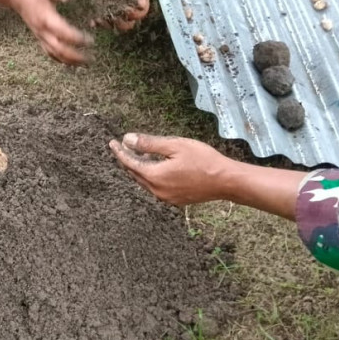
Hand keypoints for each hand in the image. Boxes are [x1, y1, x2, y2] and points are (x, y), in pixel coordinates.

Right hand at [8, 0, 91, 64]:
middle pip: (58, 49)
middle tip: (91, 58)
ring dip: (69, 61)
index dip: (76, 38)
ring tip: (84, 63)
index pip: (62, 32)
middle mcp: (42, 29)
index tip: (90, 40)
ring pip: (54, 53)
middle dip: (75, 56)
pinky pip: (49, 52)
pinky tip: (70, 62)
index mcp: (45, 16)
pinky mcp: (39, 37)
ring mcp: (40, 35)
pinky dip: (60, 59)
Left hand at [90, 0, 150, 30]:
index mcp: (138, 0)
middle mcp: (126, 6)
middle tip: (115, 17)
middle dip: (122, 23)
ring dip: (108, 24)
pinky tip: (93, 21)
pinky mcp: (100, 2)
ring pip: (112, 22)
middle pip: (126, 23)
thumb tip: (142, 4)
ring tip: (102, 21)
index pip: (140, 13)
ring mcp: (113, 5)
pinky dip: (96, 20)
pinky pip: (99, 14)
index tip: (130, 10)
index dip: (135, 14)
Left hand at [109, 133, 234, 205]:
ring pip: (145, 181)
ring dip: (139, 168)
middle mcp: (157, 191)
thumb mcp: (175, 145)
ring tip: (139, 154)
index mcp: (155, 176)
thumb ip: (149, 143)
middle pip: (135, 174)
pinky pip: (155, 187)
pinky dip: (151, 176)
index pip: (130, 163)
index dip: (120, 152)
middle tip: (123, 147)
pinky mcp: (175, 200)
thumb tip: (128, 140)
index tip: (112, 142)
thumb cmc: (203, 160)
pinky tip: (156, 167)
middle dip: (128, 160)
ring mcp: (166, 197)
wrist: (226, 181)